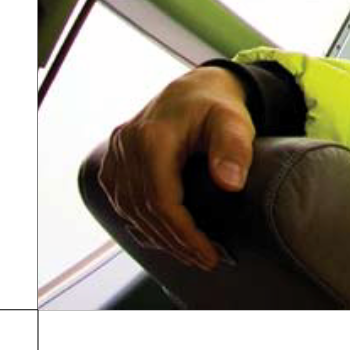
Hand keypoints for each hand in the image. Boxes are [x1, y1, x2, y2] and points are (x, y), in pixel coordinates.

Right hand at [98, 66, 254, 269]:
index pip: (162, 200)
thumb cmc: (217, 106)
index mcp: (153, 136)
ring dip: (159, 236)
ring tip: (190, 253)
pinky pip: (123, 201)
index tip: (209, 254)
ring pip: (131, 209)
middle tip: (205, 259)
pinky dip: (143, 222)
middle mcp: (127, 144)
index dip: (184, 233)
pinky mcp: (114, 160)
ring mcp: (117, 152)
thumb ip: (234, 148)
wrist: (196, 89)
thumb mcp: (234, 121)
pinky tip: (164, 236)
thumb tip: (230, 183)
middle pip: (145, 209)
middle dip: (175, 241)